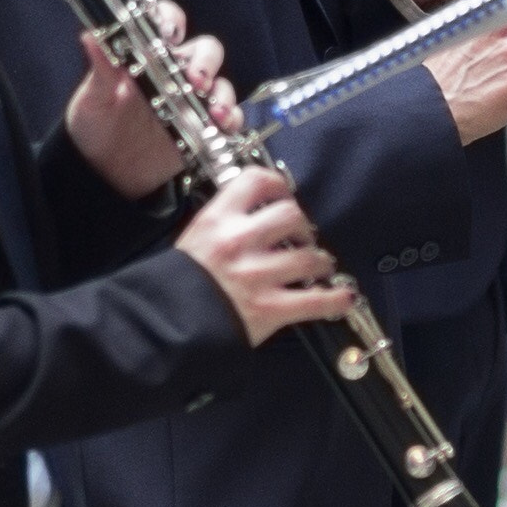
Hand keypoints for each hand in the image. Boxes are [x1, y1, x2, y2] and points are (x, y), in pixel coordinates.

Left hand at [63, 0, 238, 198]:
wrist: (103, 175)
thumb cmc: (95, 128)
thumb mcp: (93, 100)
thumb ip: (100, 70)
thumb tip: (89, 36)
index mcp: (148, 57)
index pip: (168, 24)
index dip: (173, 21)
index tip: (170, 34)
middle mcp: (175, 73)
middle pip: (205, 50)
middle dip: (206, 61)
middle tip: (196, 79)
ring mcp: (192, 100)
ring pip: (220, 82)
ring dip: (222, 91)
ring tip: (213, 108)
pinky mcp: (203, 128)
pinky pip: (228, 118)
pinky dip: (231, 118)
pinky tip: (221, 124)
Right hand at [175, 168, 353, 346]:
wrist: (163, 324)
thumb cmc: (174, 287)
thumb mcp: (193, 239)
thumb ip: (223, 223)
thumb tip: (252, 214)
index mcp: (218, 221)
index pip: (257, 182)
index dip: (278, 185)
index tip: (285, 193)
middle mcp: (240, 242)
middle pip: (291, 216)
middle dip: (303, 226)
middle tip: (303, 235)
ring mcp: (257, 275)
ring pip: (308, 257)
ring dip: (321, 260)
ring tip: (321, 264)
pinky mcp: (269, 308)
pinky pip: (313, 301)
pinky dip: (334, 299)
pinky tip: (343, 296)